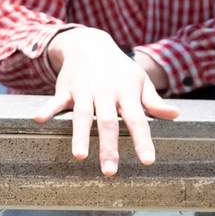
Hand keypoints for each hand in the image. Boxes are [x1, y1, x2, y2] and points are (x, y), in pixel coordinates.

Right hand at [35, 27, 178, 175]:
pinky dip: (47, 109)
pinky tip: (38, 119)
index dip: (142, 140)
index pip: (137, 120)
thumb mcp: (139, 81)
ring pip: (82, 115)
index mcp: (126, 93)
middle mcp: (106, 92)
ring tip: (79, 156)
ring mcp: (84, 90)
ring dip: (79, 135)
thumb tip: (176, 115)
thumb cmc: (118, 68)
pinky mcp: (66, 88)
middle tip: (110, 172)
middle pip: (108, 122)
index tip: (147, 161)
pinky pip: (56, 100)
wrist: (90, 43)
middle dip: (108, 147)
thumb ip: (153, 101)